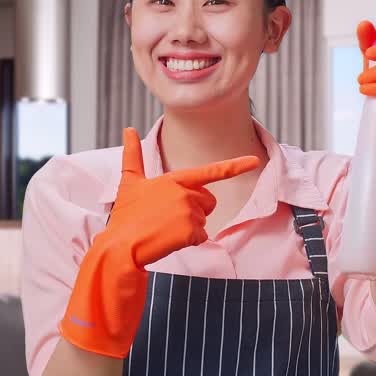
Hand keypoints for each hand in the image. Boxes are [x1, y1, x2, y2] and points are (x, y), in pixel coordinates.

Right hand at [59, 128, 260, 357]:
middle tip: (167, 220)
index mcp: (173, 179)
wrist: (120, 246)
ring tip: (164, 230)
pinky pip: (201, 237)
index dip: (235, 166)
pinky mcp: (191, 230)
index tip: (255, 161)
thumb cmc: (125, 217)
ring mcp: (189, 211)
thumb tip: (129, 129)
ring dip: (189, 228)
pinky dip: (188, 242)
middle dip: (195, 211)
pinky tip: (169, 240)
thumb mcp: (129, 183)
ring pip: (204, 221)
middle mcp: (184, 192)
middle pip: (208, 202)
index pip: (209, 172)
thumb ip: (133, 155)